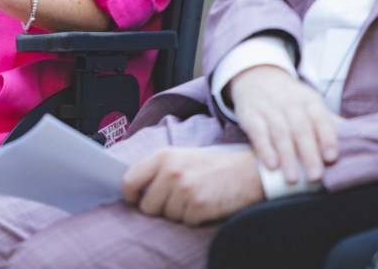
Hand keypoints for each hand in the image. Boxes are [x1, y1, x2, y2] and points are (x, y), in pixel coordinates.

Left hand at [122, 146, 264, 225]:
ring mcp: (184, 190)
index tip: (136, 200)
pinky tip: (205, 204)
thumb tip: (135, 190)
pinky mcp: (198, 206)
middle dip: (158, 208)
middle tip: (175, 201)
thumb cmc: (212, 165)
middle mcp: (170, 172)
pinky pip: (185, 222)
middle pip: (147, 205)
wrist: (248, 172)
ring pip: (167, 216)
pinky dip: (194, 218)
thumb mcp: (181, 156)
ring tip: (194, 198)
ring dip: (179, 213)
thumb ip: (158, 169)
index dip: (130, 195)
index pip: (129, 181)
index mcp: (163, 156)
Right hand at [228, 65, 340, 183]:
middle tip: (315, 177)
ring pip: (280, 132)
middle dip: (308, 153)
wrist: (257, 77)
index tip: (331, 158)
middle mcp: (289, 102)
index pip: (321, 118)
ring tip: (293, 178)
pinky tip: (272, 165)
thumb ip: (329, 122)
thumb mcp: (310, 103)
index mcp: (310, 100)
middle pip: (301, 128)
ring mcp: (268, 107)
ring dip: (287, 156)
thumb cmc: (290, 98)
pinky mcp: (250, 115)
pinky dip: (265, 149)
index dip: (327, 138)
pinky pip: (258, 133)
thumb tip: (358, 140)